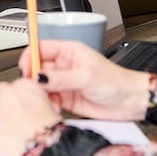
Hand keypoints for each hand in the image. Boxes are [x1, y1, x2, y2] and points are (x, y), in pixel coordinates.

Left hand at [0, 78, 61, 155]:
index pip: (15, 85)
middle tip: (10, 119)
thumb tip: (30, 104)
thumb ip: (37, 102)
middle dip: (3, 104)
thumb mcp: (51, 112)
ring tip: (1, 128)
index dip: (16, 98)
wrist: (44, 155)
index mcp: (27, 88)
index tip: (17, 106)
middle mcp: (9, 93)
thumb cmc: (49, 139)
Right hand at [18, 40, 149, 120]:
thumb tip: (38, 77)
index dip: (30, 57)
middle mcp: (64, 65)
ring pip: (42, 85)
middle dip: (34, 79)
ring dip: (41, 94)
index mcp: (68, 51)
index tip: (26, 70)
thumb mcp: (86, 77)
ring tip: (47, 100)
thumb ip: (61, 78)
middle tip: (34, 89)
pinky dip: (48, 104)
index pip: (40, 48)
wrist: (130, 102)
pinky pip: (49, 99)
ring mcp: (64, 82)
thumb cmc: (116, 82)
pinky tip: (54, 107)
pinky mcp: (65, 97)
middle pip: (38, 68)